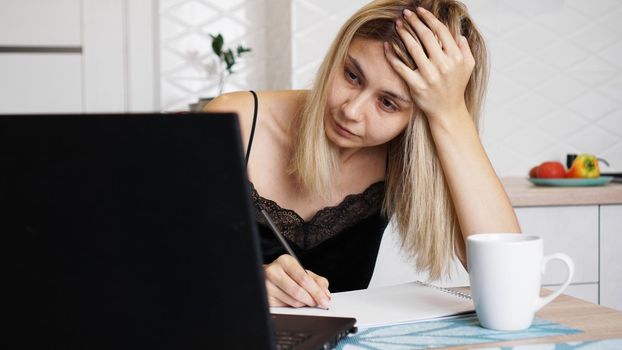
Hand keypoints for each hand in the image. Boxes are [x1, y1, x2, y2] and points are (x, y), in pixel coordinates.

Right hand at [263, 254, 330, 308]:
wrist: (264, 276)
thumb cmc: (285, 273)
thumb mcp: (301, 270)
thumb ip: (316, 280)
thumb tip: (325, 293)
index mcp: (285, 261)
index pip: (304, 279)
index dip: (316, 291)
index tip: (325, 299)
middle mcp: (273, 272)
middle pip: (298, 291)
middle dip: (313, 300)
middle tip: (320, 303)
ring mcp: (267, 286)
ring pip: (293, 302)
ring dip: (304, 304)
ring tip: (306, 300)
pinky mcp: (266, 299)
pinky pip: (286, 308)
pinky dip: (294, 307)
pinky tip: (295, 301)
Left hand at [385, 7, 474, 124]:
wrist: (448, 111)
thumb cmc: (456, 88)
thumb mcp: (468, 67)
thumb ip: (465, 49)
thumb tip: (458, 35)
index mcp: (456, 57)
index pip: (441, 31)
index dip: (429, 18)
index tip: (420, 11)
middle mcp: (444, 65)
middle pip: (426, 36)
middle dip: (414, 21)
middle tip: (406, 13)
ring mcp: (430, 75)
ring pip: (413, 48)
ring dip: (404, 33)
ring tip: (397, 24)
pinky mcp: (417, 85)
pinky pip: (401, 67)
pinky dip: (392, 55)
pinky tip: (387, 45)